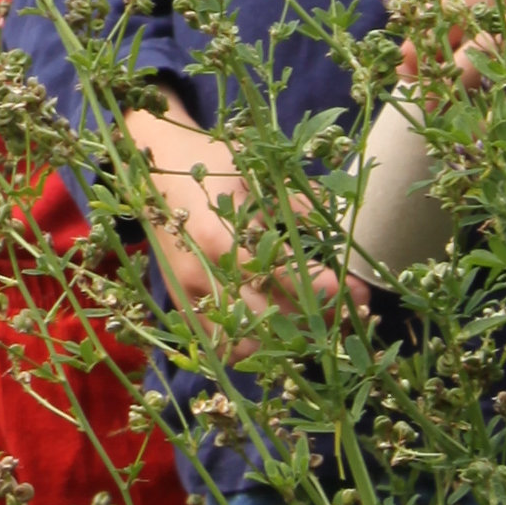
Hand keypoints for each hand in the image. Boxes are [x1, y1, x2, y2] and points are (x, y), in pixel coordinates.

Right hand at [121, 102, 360, 321]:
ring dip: (284, 339)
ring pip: (245, 343)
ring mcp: (188, 293)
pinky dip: (251, 342)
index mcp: (223, 237)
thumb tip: (342, 235)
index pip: (286, 281)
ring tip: (313, 321)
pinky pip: (219, 343)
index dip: (329, 292)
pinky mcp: (179, 303)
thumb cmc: (206, 160)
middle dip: (316, 321)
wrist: (145, 165)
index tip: (360, 292)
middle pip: (271, 322)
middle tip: (348, 312)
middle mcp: (203, 274)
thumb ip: (297, 208)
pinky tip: (276, 326)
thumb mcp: (256, 173)